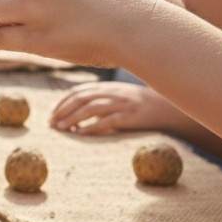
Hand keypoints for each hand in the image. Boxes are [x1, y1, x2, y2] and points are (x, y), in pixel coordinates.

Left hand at [49, 81, 182, 134]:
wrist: (169, 107)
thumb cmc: (141, 104)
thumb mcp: (120, 95)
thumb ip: (102, 97)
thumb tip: (78, 108)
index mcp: (108, 87)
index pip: (79, 91)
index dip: (63, 101)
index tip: (52, 113)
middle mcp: (113, 92)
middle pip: (81, 98)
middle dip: (63, 110)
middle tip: (51, 123)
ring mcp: (122, 103)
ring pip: (91, 108)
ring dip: (73, 118)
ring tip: (61, 128)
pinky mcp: (131, 116)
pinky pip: (108, 121)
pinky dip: (92, 127)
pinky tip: (81, 134)